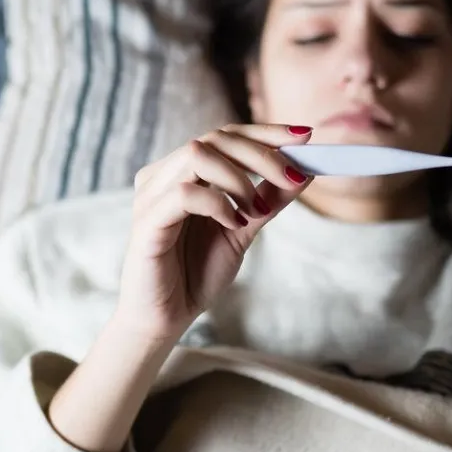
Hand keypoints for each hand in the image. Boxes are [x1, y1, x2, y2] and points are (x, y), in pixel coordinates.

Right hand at [116, 124, 312, 341]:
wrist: (166, 319)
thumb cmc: (196, 273)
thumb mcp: (244, 230)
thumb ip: (269, 199)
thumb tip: (306, 170)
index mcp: (182, 173)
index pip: (224, 136)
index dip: (265, 132)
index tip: (305, 138)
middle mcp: (162, 177)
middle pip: (214, 138)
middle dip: (261, 154)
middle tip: (293, 179)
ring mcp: (150, 196)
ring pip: (197, 154)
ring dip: (238, 178)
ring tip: (256, 210)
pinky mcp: (146, 222)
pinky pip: (184, 194)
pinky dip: (217, 203)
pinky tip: (233, 224)